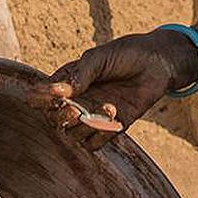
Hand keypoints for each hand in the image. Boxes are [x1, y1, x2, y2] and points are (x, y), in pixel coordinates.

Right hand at [26, 29, 192, 149]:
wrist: (157, 63)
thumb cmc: (126, 54)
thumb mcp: (100, 58)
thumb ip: (80, 74)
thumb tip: (59, 92)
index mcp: (68, 81)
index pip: (41, 97)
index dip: (40, 100)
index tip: (52, 95)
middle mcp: (77, 101)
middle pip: (54, 120)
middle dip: (61, 117)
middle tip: (75, 110)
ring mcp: (93, 115)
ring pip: (73, 135)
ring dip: (85, 126)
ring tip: (106, 107)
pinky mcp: (111, 127)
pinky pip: (94, 143)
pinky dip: (101, 134)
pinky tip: (115, 115)